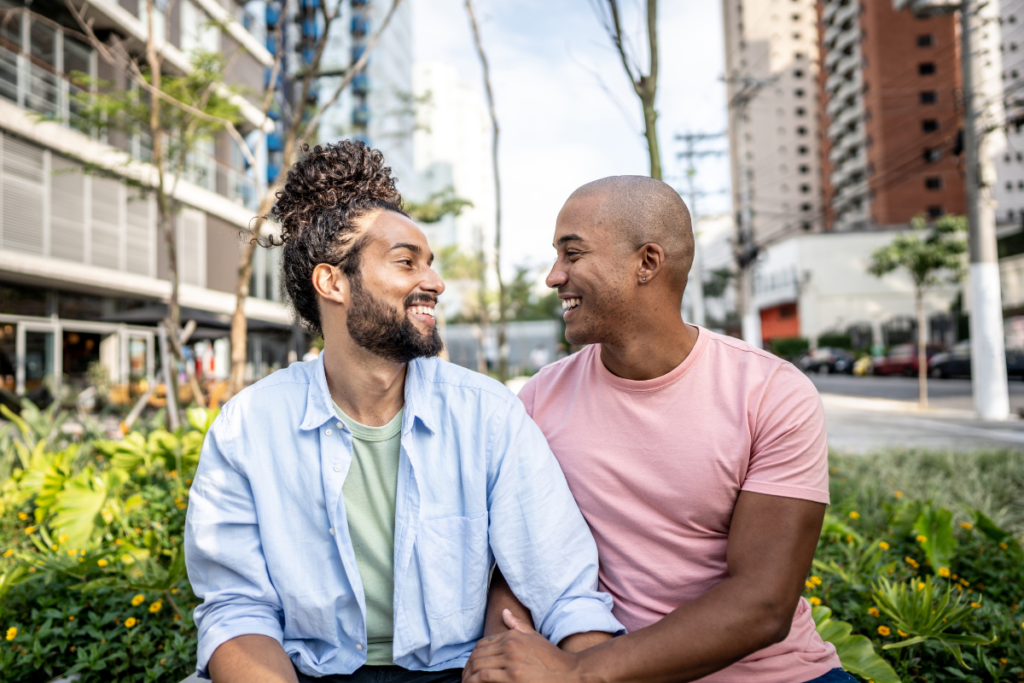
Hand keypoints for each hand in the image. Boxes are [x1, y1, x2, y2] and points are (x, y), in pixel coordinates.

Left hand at [463, 610, 586, 682]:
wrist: (571, 674)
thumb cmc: (554, 660)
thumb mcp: (536, 639)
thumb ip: (518, 626)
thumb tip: (503, 612)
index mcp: (513, 637)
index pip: (483, 644)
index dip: (473, 657)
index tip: (470, 668)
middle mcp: (510, 646)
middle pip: (478, 655)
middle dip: (467, 669)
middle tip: (465, 679)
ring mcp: (511, 661)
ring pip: (478, 666)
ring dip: (468, 677)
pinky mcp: (513, 677)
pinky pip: (484, 678)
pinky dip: (474, 682)